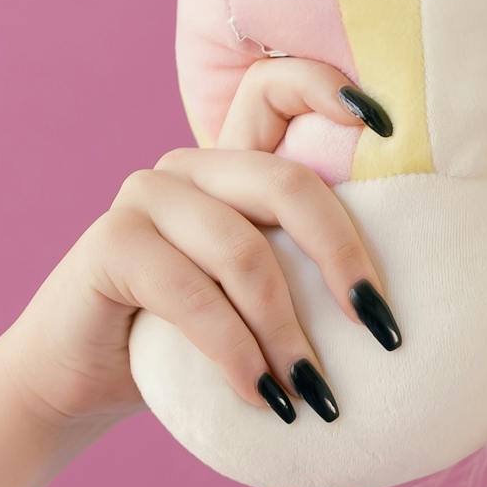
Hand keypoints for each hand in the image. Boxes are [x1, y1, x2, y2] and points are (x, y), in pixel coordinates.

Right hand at [0, 59, 402, 435]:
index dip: (327, 89)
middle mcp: (189, 166)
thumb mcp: (261, 300)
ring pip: (244, 253)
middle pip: (286, 184)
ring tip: (317, 395)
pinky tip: (262, 399)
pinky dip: (236, 355)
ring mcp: (145, 197)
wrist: (87, 382)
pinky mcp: (111, 243)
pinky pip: (193, 297)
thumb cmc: (191, 343)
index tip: (388, 128)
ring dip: (288, 334)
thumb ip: (308, 274)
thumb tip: (399, 310)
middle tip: (382, 331)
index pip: (274, 88)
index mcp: (232, 165)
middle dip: (343, 258)